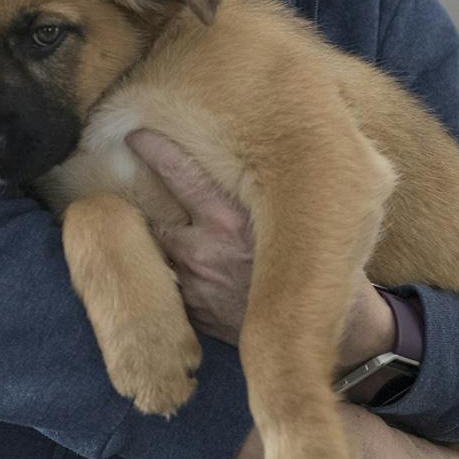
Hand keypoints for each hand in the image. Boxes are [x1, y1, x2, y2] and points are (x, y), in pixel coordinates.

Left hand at [126, 129, 393, 365]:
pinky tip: (185, 263)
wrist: (331, 323)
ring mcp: (197, 283)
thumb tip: (238, 150)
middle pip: (158, 213)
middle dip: (145, 197)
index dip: (155, 152)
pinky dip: (173, 269)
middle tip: (127, 179)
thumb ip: (258, 187)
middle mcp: (207, 250)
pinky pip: (173, 281)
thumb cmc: (316, 255)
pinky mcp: (195, 310)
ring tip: (158, 224)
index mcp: (232, 219)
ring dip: (160, 235)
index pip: (181, 175)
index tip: (136, 135)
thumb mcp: (292, 211)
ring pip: (161, 248)